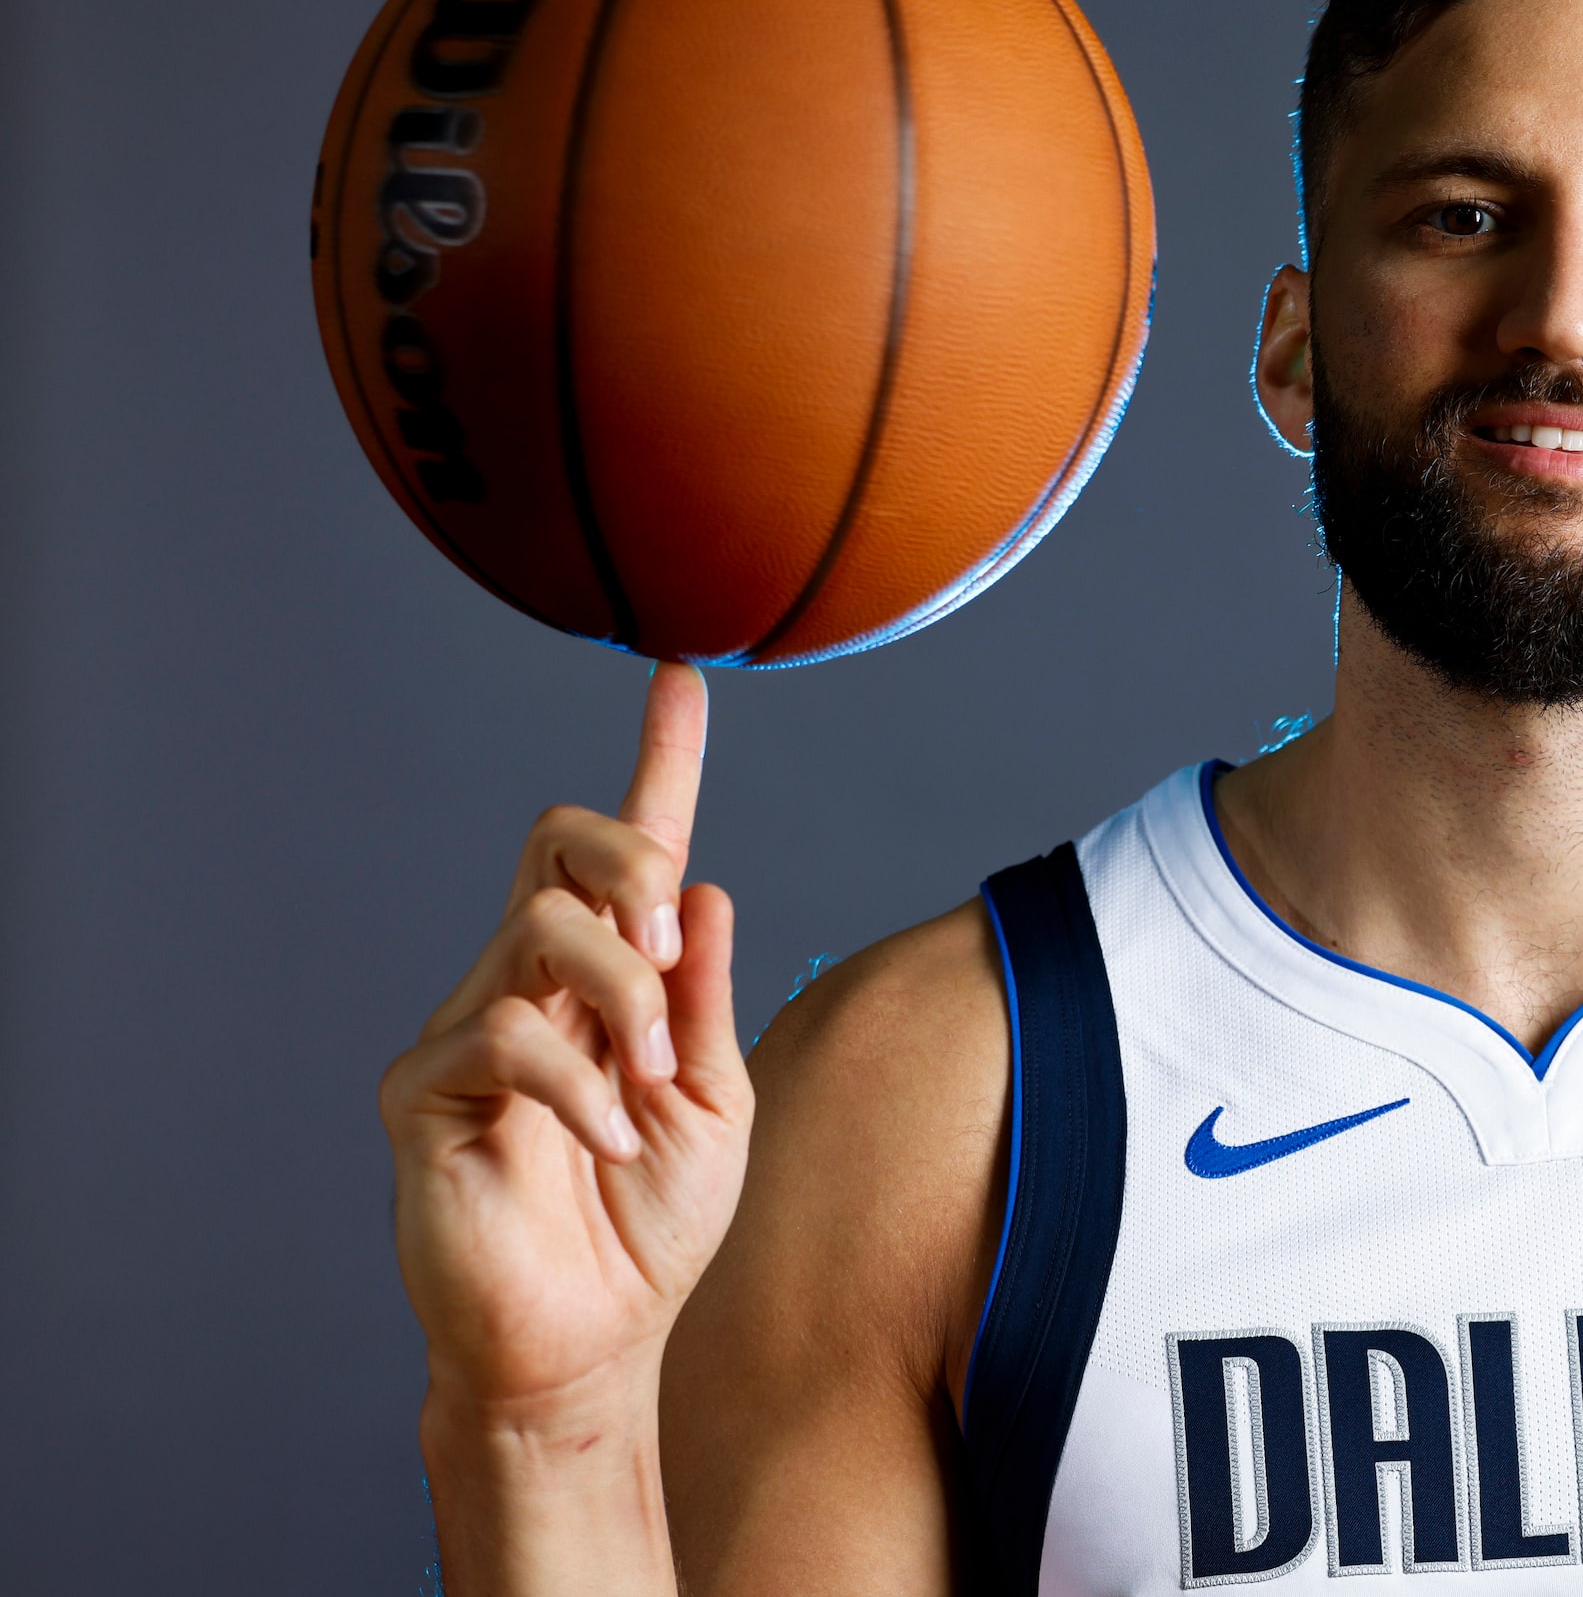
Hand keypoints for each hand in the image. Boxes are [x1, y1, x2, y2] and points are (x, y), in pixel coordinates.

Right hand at [382, 663, 753, 1421]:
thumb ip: (706, 1000)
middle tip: (674, 945)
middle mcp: (533, 982)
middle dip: (631, 856)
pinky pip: (503, 1033)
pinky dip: (577, 1084)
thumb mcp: (714, 1103)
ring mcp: (472, 1027)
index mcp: (610, 977)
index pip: (628, 848)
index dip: (659, 760)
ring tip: (648, 1082)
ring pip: (540, 925)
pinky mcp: (426, 1091)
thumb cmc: (647, 1229)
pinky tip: (607, 1144)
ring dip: (622, 992)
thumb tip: (706, 890)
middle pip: (562, 840)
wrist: (588, 1346)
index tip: (682, 678)